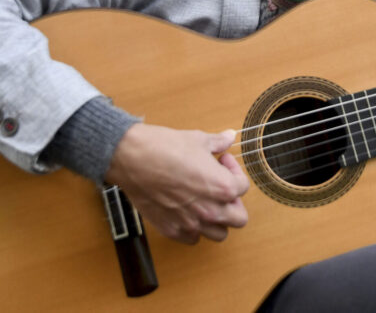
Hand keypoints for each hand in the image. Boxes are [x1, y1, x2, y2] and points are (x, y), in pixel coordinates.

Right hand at [104, 123, 249, 244]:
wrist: (132, 158)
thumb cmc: (164, 148)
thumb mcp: (197, 139)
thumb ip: (218, 142)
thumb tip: (229, 137)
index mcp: (221, 187)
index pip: (243, 187)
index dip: (234, 170)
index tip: (221, 161)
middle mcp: (210, 210)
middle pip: (239, 218)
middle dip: (234, 201)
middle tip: (220, 187)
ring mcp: (191, 223)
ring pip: (219, 234)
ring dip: (217, 220)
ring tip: (206, 202)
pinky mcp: (171, 230)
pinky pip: (193, 238)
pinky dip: (194, 229)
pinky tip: (187, 211)